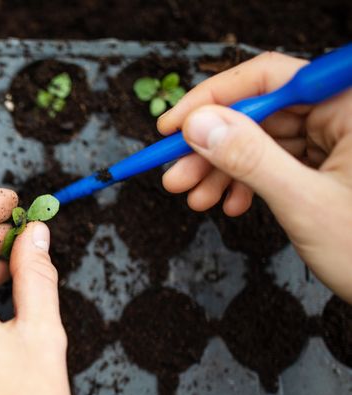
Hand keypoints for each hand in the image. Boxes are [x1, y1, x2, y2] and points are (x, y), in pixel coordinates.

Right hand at [157, 51, 351, 301]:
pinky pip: (277, 163)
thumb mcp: (305, 202)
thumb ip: (250, 158)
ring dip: (222, 170)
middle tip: (175, 175)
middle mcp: (345, 115)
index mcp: (350, 106)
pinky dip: (247, 183)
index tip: (173, 125)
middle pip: (260, 113)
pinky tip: (230, 204)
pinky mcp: (332, 166)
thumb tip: (199, 125)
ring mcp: (339, 141)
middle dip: (212, 146)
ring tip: (195, 199)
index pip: (270, 78)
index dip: (214, 98)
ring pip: (263, 141)